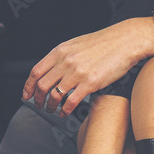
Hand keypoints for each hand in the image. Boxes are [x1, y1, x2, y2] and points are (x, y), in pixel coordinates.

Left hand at [22, 17, 153, 116]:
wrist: (126, 40)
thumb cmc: (104, 42)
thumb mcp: (77, 44)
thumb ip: (63, 56)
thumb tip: (52, 70)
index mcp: (61, 51)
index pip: (36, 71)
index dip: (28, 86)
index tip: (27, 95)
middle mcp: (66, 62)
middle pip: (42, 86)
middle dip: (37, 100)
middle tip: (39, 106)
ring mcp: (77, 73)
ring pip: (54, 96)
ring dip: (50, 106)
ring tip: (52, 110)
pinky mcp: (90, 83)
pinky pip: (71, 102)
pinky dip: (65, 110)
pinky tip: (65, 112)